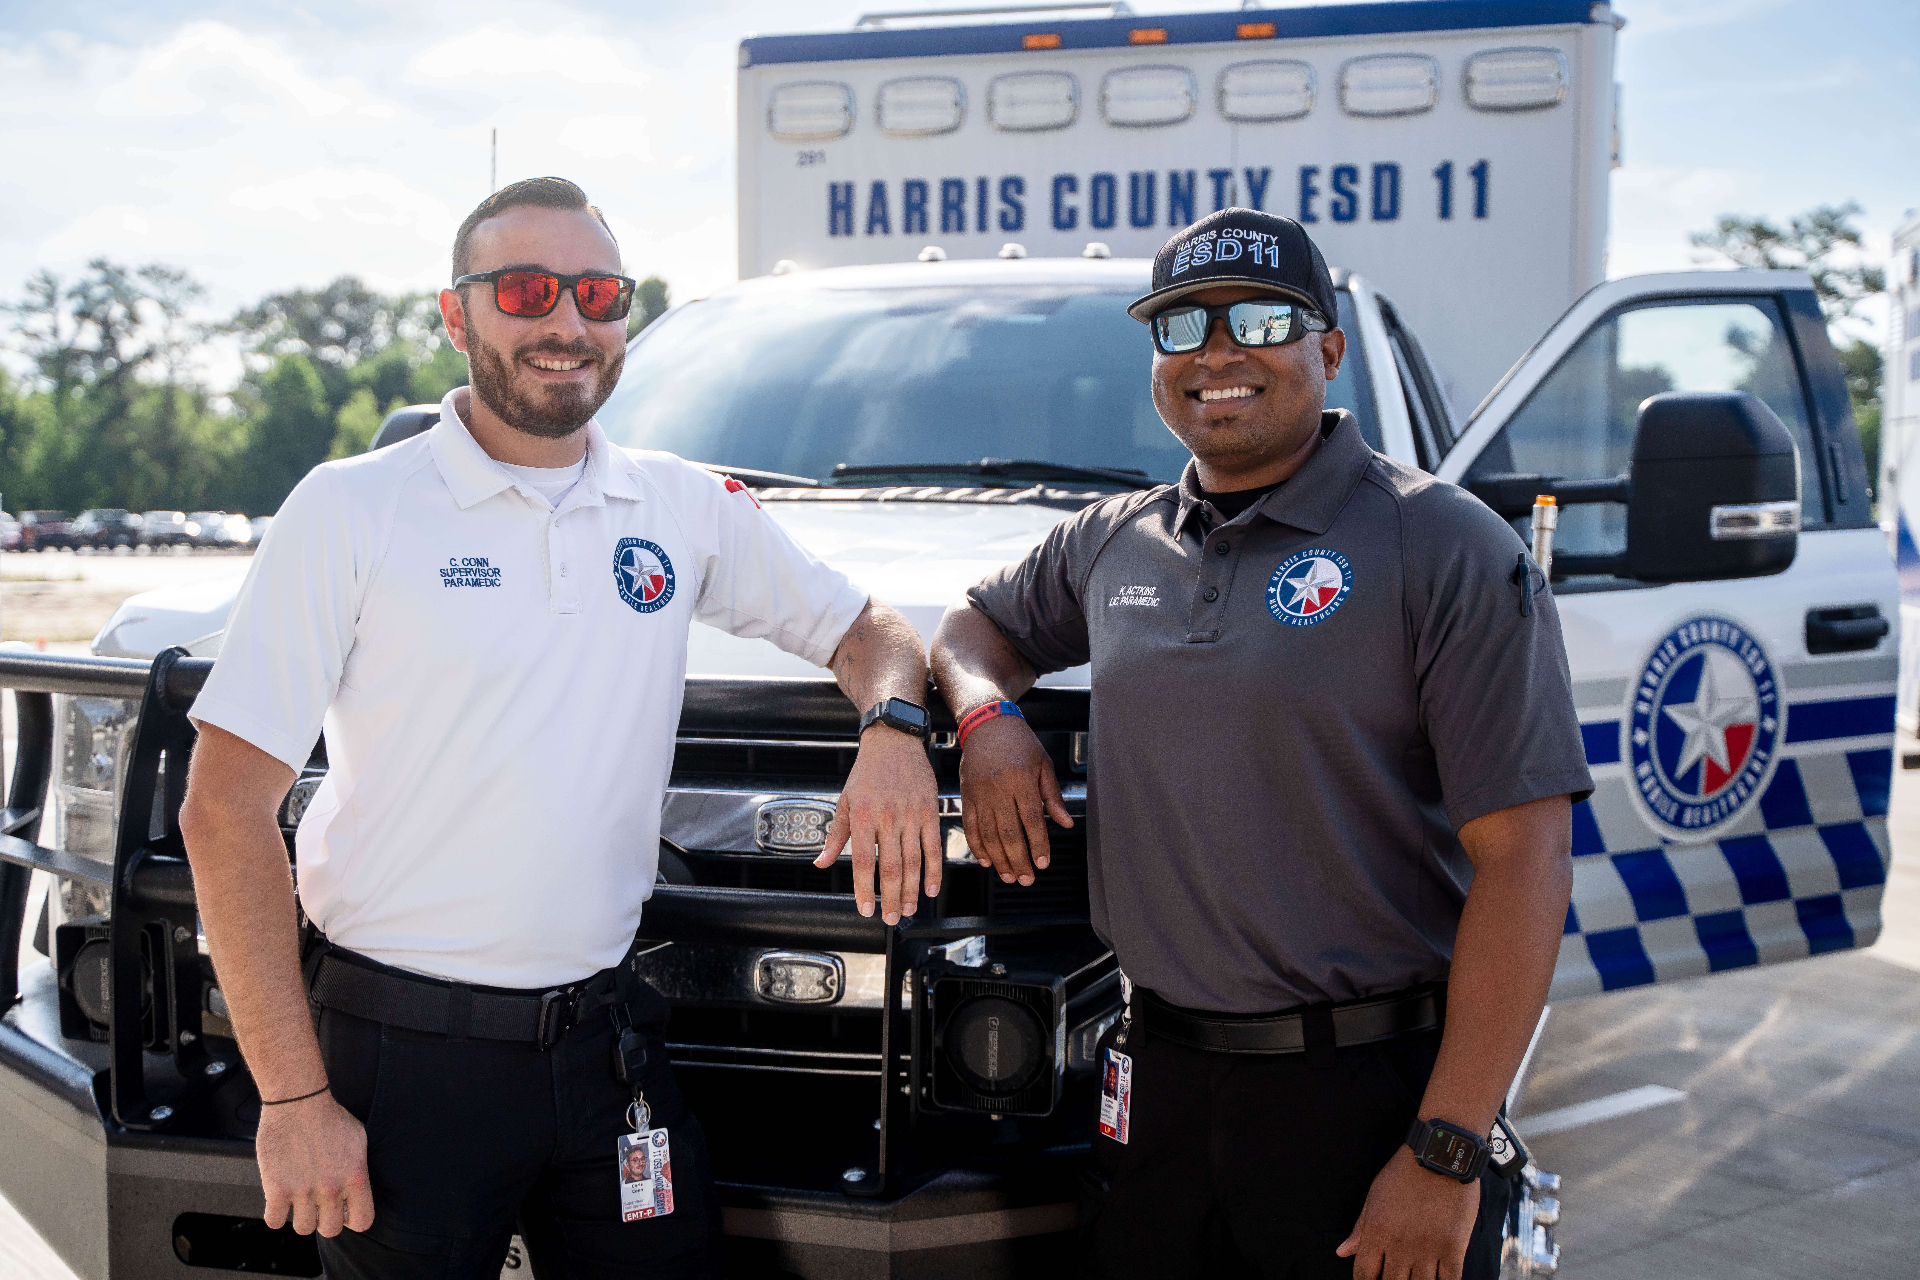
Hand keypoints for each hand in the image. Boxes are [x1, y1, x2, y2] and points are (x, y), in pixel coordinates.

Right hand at [257, 1091, 373, 1236]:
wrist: (299, 1101)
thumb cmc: (329, 1117)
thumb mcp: (359, 1141)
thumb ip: (358, 1171)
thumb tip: (355, 1193)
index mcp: (355, 1177)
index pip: (363, 1221)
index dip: (352, 1218)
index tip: (343, 1211)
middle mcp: (331, 1188)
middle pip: (331, 1230)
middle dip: (325, 1219)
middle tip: (318, 1204)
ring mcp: (303, 1190)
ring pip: (303, 1229)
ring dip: (300, 1217)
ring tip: (299, 1199)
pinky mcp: (276, 1188)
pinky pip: (274, 1222)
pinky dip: (275, 1215)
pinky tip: (279, 1200)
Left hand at [815, 725, 940, 923]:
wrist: (893, 742)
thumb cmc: (867, 773)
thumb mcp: (845, 801)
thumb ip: (835, 836)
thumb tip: (820, 863)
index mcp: (862, 816)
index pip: (862, 861)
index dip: (864, 889)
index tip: (866, 909)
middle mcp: (887, 817)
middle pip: (890, 867)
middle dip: (890, 897)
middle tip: (890, 918)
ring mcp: (910, 815)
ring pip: (913, 860)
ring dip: (911, 889)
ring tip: (907, 909)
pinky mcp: (928, 811)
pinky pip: (933, 846)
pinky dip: (933, 870)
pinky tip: (930, 888)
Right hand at [956, 715, 1072, 886]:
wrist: (986, 723)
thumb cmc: (1019, 742)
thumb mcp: (1043, 764)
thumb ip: (1053, 796)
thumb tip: (1065, 823)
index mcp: (1021, 781)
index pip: (1031, 820)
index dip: (1038, 844)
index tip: (1043, 862)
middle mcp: (998, 789)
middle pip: (1009, 833)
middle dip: (1018, 860)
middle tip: (1026, 879)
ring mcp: (980, 794)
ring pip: (989, 835)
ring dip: (1000, 859)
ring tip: (1010, 876)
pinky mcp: (966, 796)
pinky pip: (971, 827)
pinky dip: (977, 847)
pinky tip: (987, 861)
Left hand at [1336, 1145, 1479, 1279]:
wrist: (1439, 1156)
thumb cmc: (1404, 1173)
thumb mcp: (1374, 1196)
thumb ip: (1360, 1228)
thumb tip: (1342, 1252)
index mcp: (1378, 1232)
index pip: (1364, 1274)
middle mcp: (1401, 1245)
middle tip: (1397, 1275)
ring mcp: (1428, 1249)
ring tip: (1416, 1276)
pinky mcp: (1453, 1247)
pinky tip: (1439, 1279)